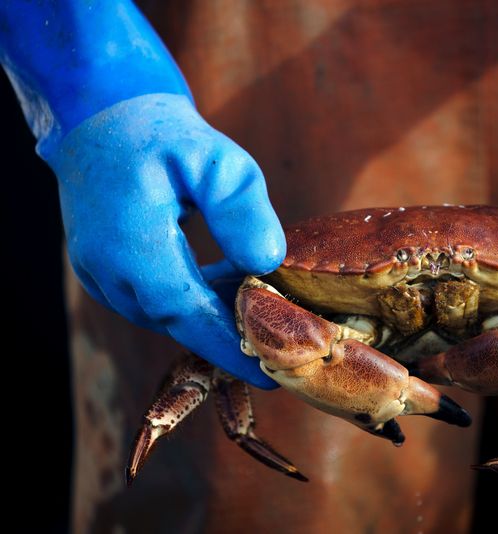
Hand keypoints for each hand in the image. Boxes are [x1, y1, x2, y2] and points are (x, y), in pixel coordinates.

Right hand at [46, 93, 284, 387]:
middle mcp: (106, 269)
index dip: (228, 347)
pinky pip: (150, 302)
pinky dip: (189, 302)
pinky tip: (227, 287)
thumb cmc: (165, 135)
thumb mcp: (217, 160)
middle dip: (228, 338)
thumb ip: (242, 210)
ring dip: (210, 317)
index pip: (185, 312)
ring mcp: (98, 274)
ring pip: (163, 315)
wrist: (103, 118)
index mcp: (131, 242)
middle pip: (176, 322)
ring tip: (259, 307)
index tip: (270, 373)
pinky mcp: (102, 272)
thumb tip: (267, 263)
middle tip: (280, 343)